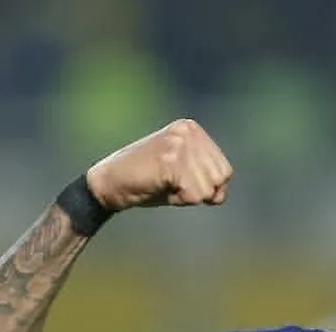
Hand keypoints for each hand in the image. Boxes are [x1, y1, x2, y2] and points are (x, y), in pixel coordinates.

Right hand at [85, 119, 232, 211]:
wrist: (110, 183)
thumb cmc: (148, 182)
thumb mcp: (184, 174)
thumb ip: (207, 177)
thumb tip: (220, 194)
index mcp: (192, 129)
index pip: (225, 171)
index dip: (208, 187)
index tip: (180, 181)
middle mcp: (187, 131)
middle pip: (219, 180)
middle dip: (199, 192)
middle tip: (170, 183)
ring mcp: (178, 144)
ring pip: (207, 190)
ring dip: (187, 196)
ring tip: (164, 184)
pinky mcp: (170, 160)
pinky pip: (193, 195)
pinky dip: (178, 199)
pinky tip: (159, 186)